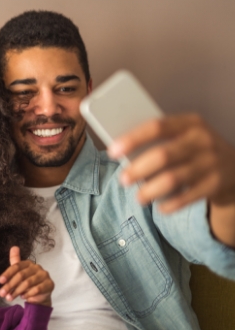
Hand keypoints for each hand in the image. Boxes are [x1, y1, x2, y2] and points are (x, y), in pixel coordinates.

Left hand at [0, 246, 53, 306]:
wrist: (40, 296)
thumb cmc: (27, 283)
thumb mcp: (18, 274)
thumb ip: (15, 262)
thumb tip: (14, 247)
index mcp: (28, 263)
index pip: (16, 266)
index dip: (7, 273)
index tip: (0, 281)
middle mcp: (37, 267)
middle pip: (21, 275)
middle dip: (10, 285)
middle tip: (2, 293)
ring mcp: (44, 275)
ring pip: (28, 282)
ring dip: (17, 291)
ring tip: (10, 298)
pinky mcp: (49, 284)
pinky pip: (37, 289)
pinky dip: (28, 294)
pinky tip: (23, 297)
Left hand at [110, 114, 234, 245]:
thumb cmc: (197, 150)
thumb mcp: (185, 136)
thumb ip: (162, 141)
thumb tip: (125, 154)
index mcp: (190, 122)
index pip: (156, 126)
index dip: (132, 138)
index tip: (112, 151)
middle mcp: (202, 139)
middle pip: (162, 155)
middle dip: (138, 169)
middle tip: (122, 180)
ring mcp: (212, 162)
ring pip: (173, 179)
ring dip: (150, 190)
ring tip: (138, 197)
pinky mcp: (216, 184)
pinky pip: (187, 197)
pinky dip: (171, 204)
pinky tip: (160, 207)